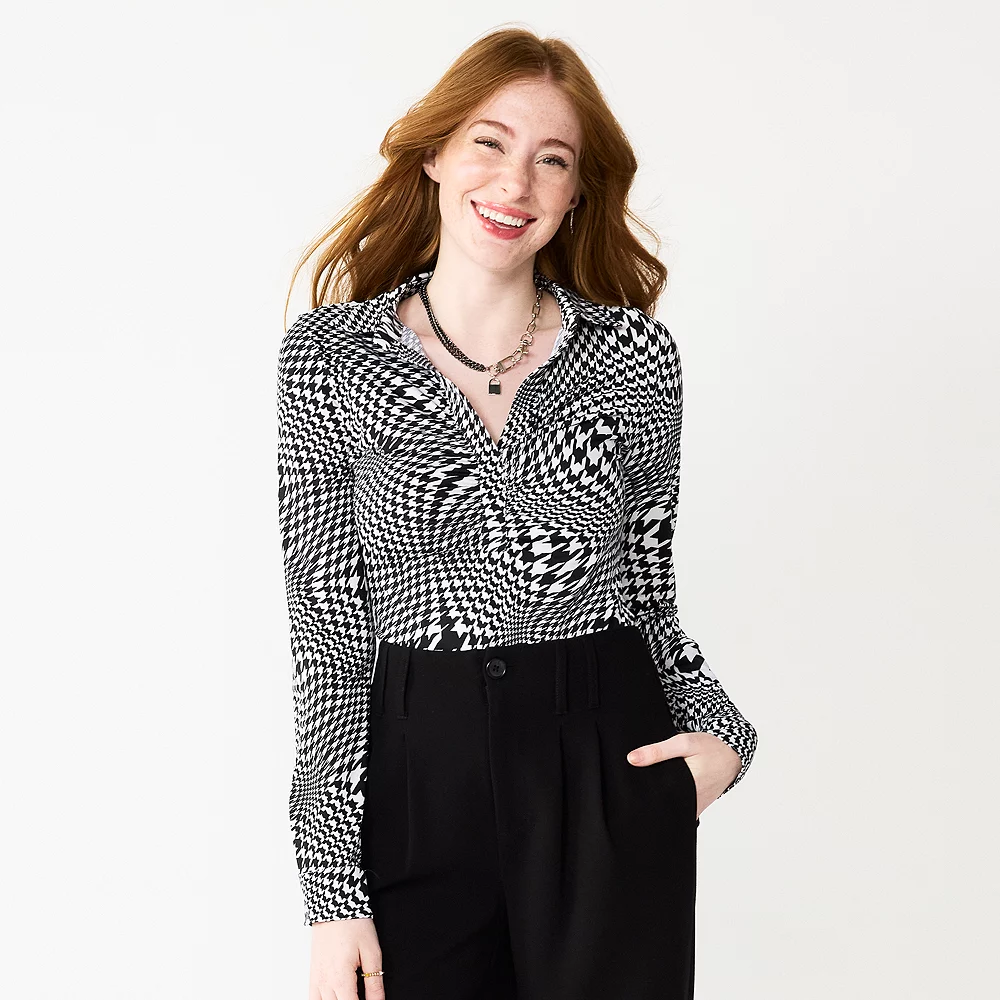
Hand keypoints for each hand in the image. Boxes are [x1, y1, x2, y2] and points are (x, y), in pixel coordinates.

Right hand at [308, 916, 384, 999]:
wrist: (335, 906)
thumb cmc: (354, 924)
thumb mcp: (372, 952)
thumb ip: (375, 983)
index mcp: (341, 979)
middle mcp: (325, 983)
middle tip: (363, 995)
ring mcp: (316, 980)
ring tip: (350, 994)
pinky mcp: (313, 975)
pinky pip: (313, 999)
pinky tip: (335, 997)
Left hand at [626, 732, 741, 817]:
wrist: (732, 753)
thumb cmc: (710, 747)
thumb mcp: (683, 743)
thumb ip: (657, 751)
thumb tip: (632, 759)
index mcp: (688, 789)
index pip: (658, 800)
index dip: (643, 797)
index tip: (630, 792)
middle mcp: (692, 803)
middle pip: (663, 806)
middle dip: (650, 799)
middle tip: (636, 790)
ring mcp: (696, 806)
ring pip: (671, 809)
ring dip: (661, 800)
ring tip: (648, 791)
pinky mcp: (697, 806)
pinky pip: (680, 808)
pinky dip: (671, 800)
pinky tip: (664, 790)